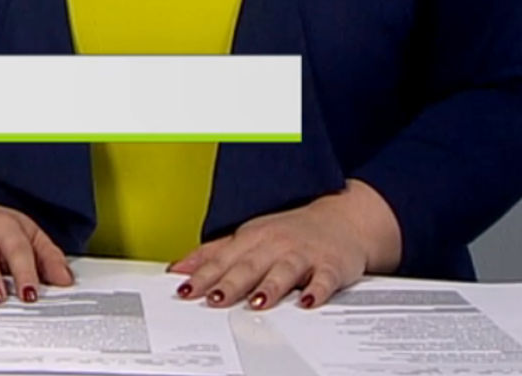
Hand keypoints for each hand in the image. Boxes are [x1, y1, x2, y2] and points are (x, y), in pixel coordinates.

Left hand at [168, 180, 401, 310]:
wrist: (342, 219)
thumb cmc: (290, 233)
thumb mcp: (248, 237)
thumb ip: (214, 253)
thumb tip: (179, 268)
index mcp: (252, 238)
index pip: (222, 260)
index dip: (203, 276)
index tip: (186, 291)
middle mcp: (275, 244)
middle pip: (249, 266)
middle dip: (231, 283)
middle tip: (215, 300)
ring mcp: (303, 254)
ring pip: (284, 271)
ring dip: (270, 287)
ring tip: (257, 303)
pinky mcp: (330, 266)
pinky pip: (324, 279)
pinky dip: (317, 290)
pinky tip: (308, 301)